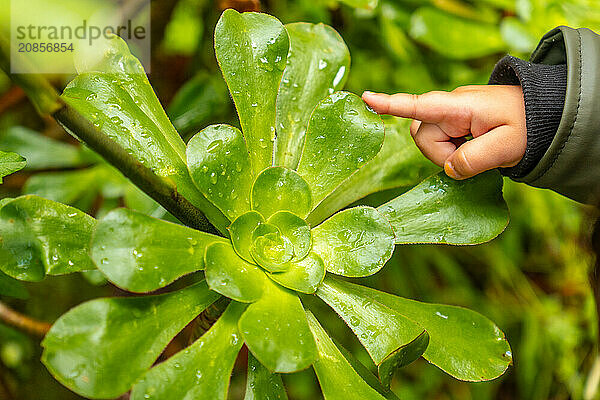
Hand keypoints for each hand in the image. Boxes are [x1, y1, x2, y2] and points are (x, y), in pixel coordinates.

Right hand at [362, 86, 526, 179]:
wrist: (542, 116)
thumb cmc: (529, 125)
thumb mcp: (509, 145)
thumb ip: (476, 159)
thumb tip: (449, 170)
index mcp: (461, 106)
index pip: (421, 105)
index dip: (392, 105)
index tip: (366, 98)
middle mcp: (449, 107)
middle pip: (421, 134)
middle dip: (440, 154)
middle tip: (472, 158)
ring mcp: (449, 115)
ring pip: (426, 141)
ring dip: (446, 154)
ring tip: (475, 152)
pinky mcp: (452, 124)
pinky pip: (437, 143)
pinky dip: (450, 152)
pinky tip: (470, 150)